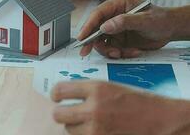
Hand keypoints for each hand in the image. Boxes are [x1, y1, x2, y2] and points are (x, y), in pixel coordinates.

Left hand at [52, 81, 189, 134]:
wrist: (162, 120)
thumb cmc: (138, 101)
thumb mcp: (110, 87)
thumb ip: (87, 91)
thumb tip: (66, 94)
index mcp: (96, 88)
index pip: (60, 90)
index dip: (55, 94)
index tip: (56, 97)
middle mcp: (93, 108)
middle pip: (58, 114)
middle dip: (61, 112)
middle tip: (66, 111)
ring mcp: (96, 129)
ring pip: (68, 130)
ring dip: (74, 126)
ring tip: (88, 122)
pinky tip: (94, 130)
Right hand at [78, 0, 173, 58]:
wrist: (171, 30)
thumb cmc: (161, 20)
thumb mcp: (145, 20)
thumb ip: (125, 22)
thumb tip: (104, 27)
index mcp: (117, 4)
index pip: (97, 14)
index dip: (87, 26)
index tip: (81, 38)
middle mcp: (113, 15)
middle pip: (95, 29)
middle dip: (93, 42)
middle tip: (85, 53)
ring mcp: (115, 28)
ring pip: (102, 42)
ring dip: (110, 50)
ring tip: (122, 53)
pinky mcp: (119, 39)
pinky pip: (113, 49)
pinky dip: (121, 54)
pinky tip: (134, 51)